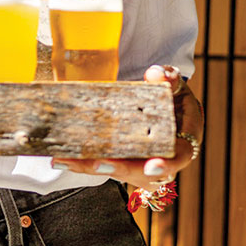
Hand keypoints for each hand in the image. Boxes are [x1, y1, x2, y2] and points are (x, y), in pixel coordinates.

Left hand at [50, 65, 202, 189]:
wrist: (166, 107)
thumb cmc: (171, 96)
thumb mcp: (173, 85)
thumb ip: (168, 79)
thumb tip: (155, 74)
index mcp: (183, 141)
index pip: (178, 156)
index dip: (165, 164)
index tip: (150, 167)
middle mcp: (165, 160)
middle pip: (142, 171)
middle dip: (118, 169)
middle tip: (95, 164)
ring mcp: (143, 166)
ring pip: (119, 172)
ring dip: (91, 167)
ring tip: (66, 160)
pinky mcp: (124, 164)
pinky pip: (105, 166)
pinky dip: (83, 163)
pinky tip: (62, 158)